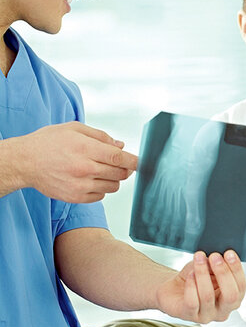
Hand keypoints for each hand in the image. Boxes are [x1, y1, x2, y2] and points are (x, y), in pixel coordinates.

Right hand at [18, 121, 137, 202]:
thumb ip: (100, 136)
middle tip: (119, 163)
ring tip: (101, 170)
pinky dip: (102, 189)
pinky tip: (91, 179)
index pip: (119, 158)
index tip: (140, 162)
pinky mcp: (75, 197)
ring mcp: (80, 185)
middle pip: (120, 173)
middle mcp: (84, 169)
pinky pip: (101, 196)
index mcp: (85, 149)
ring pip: (113, 186)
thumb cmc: (48, 142)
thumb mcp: (74, 129)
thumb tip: (120, 145)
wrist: (24, 162)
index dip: (134, 161)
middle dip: (125, 168)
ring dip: (113, 178)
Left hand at [156, 250, 245, 323]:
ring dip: (203, 273)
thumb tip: (220, 257)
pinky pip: (192, 301)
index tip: (229, 253)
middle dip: (223, 273)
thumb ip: (218, 265)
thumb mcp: (210, 268)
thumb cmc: (195, 278)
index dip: (236, 269)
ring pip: (208, 296)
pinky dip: (191, 284)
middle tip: (214, 256)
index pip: (241, 286)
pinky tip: (190, 273)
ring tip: (199, 259)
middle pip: (231, 295)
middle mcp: (223, 310)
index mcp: (233, 299)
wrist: (174, 288)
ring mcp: (206, 316)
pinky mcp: (189, 316)